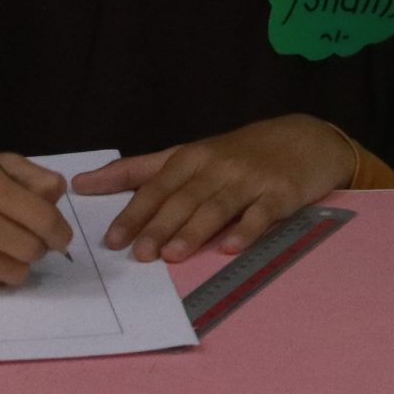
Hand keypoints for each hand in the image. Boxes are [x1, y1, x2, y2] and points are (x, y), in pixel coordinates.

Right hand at [0, 152, 72, 288]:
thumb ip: (30, 177)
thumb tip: (58, 198)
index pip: (37, 213)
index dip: (58, 230)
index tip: (60, 236)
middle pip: (27, 246)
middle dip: (40, 248)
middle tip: (32, 242)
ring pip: (11, 271)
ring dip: (19, 264)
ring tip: (6, 249)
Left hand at [74, 116, 354, 262]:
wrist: (309, 139)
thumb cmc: (242, 152)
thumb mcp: (191, 153)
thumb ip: (139, 170)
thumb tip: (84, 183)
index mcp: (193, 157)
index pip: (156, 186)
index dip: (134, 212)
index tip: (112, 239)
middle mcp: (218, 166)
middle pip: (184, 198)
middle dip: (160, 225)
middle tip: (139, 254)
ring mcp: (251, 179)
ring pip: (218, 206)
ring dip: (195, 230)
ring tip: (174, 255)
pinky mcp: (282, 193)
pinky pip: (262, 214)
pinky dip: (246, 230)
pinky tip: (231, 247)